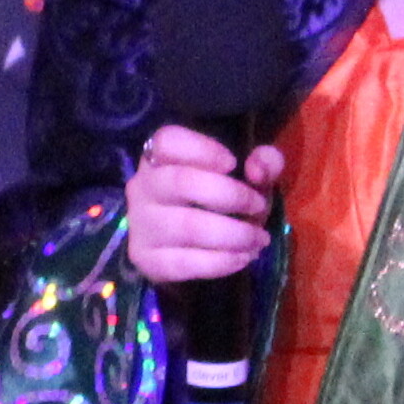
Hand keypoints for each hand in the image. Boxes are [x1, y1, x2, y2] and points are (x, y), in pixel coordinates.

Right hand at [122, 120, 285, 286]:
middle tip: (259, 207)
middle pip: (182, 182)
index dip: (203, 149)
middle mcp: (142, 186)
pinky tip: (243, 258)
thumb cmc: (220, 203)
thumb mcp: (247, 177)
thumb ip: (264, 162)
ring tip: (258, 239)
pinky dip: (222, 261)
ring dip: (235, 235)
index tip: (233, 164)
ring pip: (188, 227)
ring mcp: (140, 224)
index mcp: (160, 157)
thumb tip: (257, 170)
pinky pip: (185, 262)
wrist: (190, 249)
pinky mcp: (146, 259)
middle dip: (232, 196)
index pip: (167, 141)